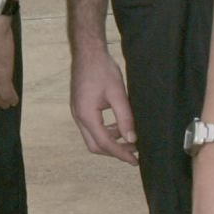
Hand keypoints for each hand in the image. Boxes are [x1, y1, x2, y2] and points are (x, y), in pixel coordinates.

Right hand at [70, 44, 138, 162]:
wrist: (88, 52)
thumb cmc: (102, 70)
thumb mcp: (118, 94)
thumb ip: (125, 118)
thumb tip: (132, 139)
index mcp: (87, 115)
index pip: (104, 143)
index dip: (121, 153)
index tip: (135, 160)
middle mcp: (79, 117)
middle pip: (95, 145)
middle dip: (114, 151)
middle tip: (133, 152)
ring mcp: (77, 112)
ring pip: (92, 137)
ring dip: (110, 142)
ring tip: (129, 140)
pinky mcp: (80, 107)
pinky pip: (91, 127)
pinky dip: (105, 131)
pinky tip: (118, 126)